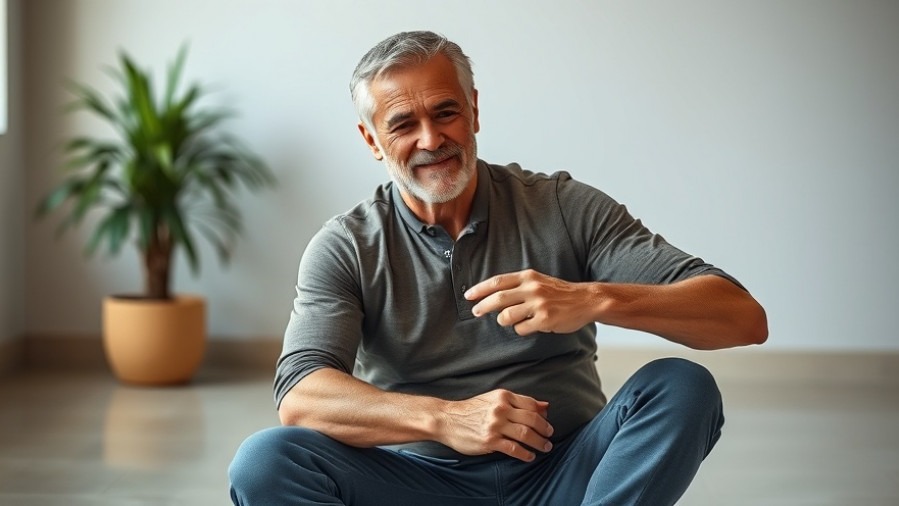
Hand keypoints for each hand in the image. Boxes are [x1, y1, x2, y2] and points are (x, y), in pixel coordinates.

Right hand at [437, 389, 552, 461]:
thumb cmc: (471, 410)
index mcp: (503, 396)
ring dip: (539, 442)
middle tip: (550, 436)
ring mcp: (495, 425)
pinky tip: (529, 456)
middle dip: (545, 429)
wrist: (447, 419)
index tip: (547, 423)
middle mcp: (500, 409)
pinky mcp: (489, 441)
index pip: (530, 404)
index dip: (542, 415)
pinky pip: (514, 448)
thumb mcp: (494, 399)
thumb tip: (545, 406)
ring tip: (545, 447)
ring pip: (525, 434)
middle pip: (532, 419)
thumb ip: (518, 402)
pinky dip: (525, 454)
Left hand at [464, 269, 595, 334]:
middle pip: (498, 299)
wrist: (586, 300)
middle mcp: (532, 288)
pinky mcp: (544, 320)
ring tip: (509, 320)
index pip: (497, 281)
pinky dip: (521, 329)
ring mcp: (538, 304)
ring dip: (503, 320)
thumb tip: (494, 297)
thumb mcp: (538, 281)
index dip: (480, 289)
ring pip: (506, 316)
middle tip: (476, 312)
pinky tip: (529, 325)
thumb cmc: (559, 292)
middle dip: (482, 306)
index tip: (469, 295)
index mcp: (528, 277)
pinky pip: (521, 328)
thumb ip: (518, 286)